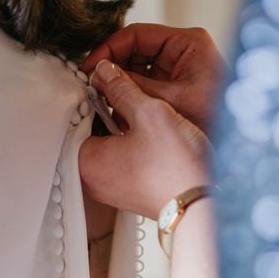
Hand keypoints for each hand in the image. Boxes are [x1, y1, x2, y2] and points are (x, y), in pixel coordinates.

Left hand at [79, 60, 209, 218]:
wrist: (203, 203)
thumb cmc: (176, 170)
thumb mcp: (149, 113)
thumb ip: (122, 89)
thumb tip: (106, 74)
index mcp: (88, 162)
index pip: (75, 119)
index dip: (90, 97)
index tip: (103, 85)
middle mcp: (94, 180)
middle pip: (90, 133)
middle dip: (106, 112)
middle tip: (123, 98)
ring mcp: (112, 189)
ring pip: (107, 146)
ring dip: (120, 128)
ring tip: (141, 117)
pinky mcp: (130, 192)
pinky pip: (121, 161)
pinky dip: (131, 146)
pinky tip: (151, 137)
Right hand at [81, 24, 228, 132]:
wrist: (233, 155)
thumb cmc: (214, 121)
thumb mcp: (167, 99)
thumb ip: (130, 85)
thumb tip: (100, 74)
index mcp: (188, 43)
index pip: (136, 34)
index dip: (109, 49)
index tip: (91, 66)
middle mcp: (182, 53)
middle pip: (134, 52)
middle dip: (113, 70)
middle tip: (92, 84)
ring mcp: (178, 71)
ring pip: (136, 71)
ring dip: (119, 86)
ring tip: (102, 100)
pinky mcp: (174, 89)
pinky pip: (144, 87)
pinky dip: (130, 98)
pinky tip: (118, 112)